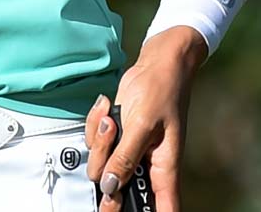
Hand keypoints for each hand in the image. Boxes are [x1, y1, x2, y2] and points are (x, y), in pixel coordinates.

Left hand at [84, 25, 208, 211]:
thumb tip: (111, 186)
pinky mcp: (117, 138)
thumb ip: (126, 157)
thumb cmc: (163, 89)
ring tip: (112, 119)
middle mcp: (146, 166)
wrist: (157, 63)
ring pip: (102, 167)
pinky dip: (96, 127)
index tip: (127, 210)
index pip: (163, 209)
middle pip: (119, 191)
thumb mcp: (144, 124)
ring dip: (100, 142)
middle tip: (110, 146)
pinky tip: (108, 109)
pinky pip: (96, 144)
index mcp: (163, 170)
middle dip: (107, 171)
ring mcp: (130, 152)